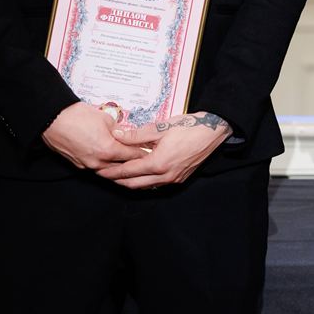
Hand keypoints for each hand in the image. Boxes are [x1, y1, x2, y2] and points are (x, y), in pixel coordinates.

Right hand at [42, 102, 148, 170]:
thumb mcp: (106, 119)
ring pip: (109, 170)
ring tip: (128, 161)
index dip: (143, 153)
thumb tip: (126, 135)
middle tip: (143, 158)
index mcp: (108, 150)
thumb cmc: (77, 116)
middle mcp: (98, 161)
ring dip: (119, 166)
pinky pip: (96, 168)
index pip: (132, 156)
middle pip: (122, 167)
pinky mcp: (78, 165)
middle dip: (133, 163)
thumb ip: (119, 130)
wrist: (53, 120)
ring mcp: (87, 165)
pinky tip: (110, 160)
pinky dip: (105, 165)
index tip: (152, 152)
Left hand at [96, 111, 231, 188]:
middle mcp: (164, 176)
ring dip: (131, 182)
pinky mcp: (180, 178)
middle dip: (117, 181)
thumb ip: (137, 134)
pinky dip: (145, 182)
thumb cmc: (189, 127)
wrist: (213, 131)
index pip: (127, 172)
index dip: (112, 172)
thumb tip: (117, 134)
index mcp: (157, 163)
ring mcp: (173, 179)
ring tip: (119, 176)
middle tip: (105, 175)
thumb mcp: (161, 127)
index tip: (100, 171)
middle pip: (134, 184)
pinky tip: (141, 175)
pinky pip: (157, 184)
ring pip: (145, 187)